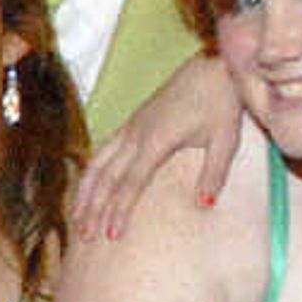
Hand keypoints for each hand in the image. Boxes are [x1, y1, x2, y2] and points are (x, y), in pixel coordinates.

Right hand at [72, 59, 241, 239]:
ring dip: (85, 192)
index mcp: (156, 141)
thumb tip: (204, 205)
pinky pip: (103, 151)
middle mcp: (136, 135)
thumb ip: (214, 173)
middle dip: (94, 209)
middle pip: (107, 177)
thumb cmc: (221, 101)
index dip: (118, 210)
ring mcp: (131, 127)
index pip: (130, 183)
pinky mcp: (133, 123)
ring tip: (76, 218)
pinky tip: (86, 188)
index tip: (111, 235)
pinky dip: (90, 173)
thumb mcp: (226, 139)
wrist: (213, 65)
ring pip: (98, 163)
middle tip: (86, 236)